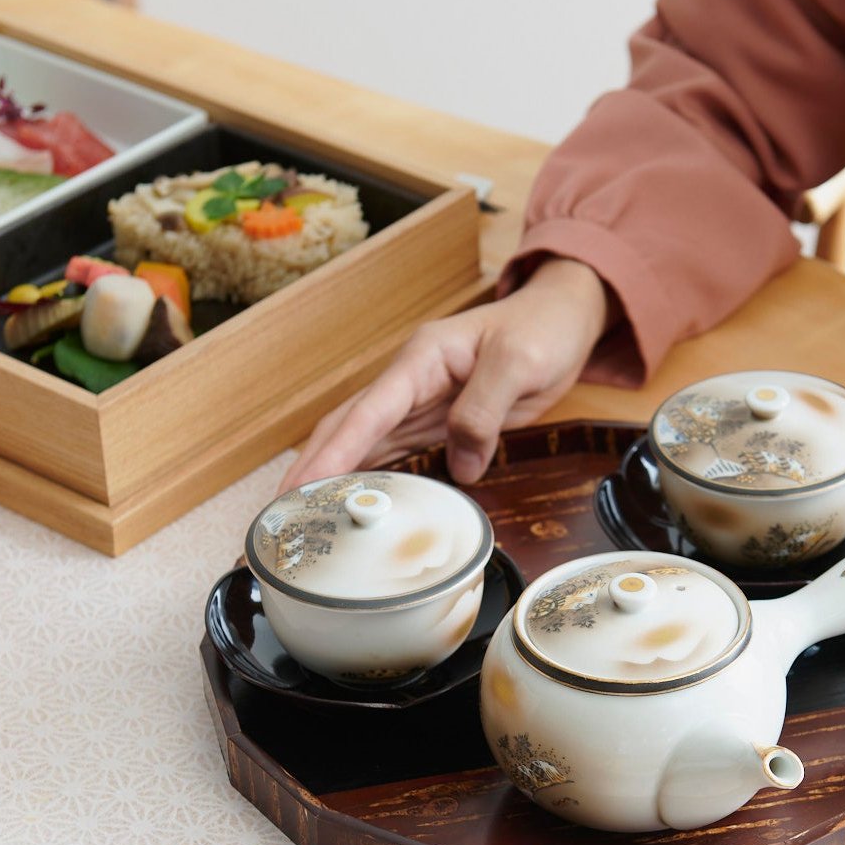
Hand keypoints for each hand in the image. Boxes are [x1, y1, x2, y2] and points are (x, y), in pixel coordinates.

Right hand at [278, 257, 611, 490]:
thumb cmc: (541, 329)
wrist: (563, 323)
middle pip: (348, 430)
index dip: (332, 454)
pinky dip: (373, 481)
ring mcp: (421, 404)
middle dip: (312, 472)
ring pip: (365, 447)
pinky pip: (397, 455)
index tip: (300, 488)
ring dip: (335, 481)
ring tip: (305, 521)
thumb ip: (484, 411)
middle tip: (281, 516)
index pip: (365, 413)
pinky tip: (355, 506)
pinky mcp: (438, 424)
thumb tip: (461, 465)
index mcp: (420, 361)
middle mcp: (410, 383)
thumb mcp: (519, 363)